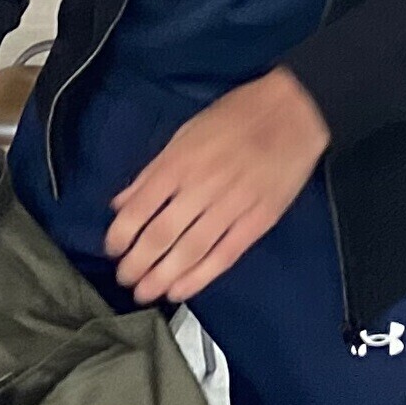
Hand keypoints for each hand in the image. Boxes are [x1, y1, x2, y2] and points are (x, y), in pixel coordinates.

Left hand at [104, 71, 330, 303]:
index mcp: (181, 162)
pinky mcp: (258, 219)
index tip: (111, 249)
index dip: (121, 235)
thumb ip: (153, 170)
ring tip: (146, 292)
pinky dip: (200, 276)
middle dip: (137, 263)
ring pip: (190, 250)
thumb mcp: (186, 132)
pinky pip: (225, 255)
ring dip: (163, 276)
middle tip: (125, 278)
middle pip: (161, 234)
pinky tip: (181, 290)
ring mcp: (232, 205)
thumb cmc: (237, 116)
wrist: (294, 112)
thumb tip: (122, 202)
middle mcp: (202, 186)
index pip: (140, 207)